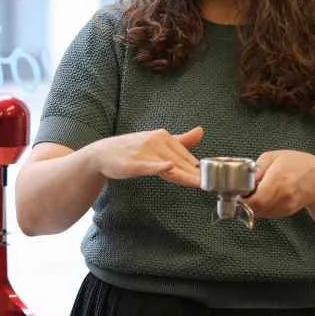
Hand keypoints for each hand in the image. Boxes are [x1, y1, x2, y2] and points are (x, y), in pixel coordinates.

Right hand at [88, 127, 203, 187]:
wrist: (103, 154)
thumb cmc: (132, 149)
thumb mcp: (157, 141)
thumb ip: (181, 139)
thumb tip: (201, 130)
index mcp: (164, 136)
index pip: (187, 156)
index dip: (198, 170)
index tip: (212, 180)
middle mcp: (157, 141)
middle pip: (181, 162)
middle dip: (196, 175)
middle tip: (211, 185)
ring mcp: (145, 152)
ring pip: (170, 166)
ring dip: (185, 175)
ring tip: (200, 183)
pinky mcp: (134, 163)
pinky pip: (149, 165)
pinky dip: (158, 166)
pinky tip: (168, 166)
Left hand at [245, 150, 314, 218]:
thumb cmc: (297, 164)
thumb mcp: (273, 157)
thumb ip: (256, 169)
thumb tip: (244, 180)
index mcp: (278, 180)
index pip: (255, 201)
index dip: (242, 199)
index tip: (237, 192)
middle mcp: (282, 196)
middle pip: (255, 209)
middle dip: (245, 202)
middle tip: (243, 192)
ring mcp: (285, 206)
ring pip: (259, 213)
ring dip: (253, 205)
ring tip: (256, 191)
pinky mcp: (286, 212)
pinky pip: (267, 213)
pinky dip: (261, 207)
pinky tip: (266, 196)